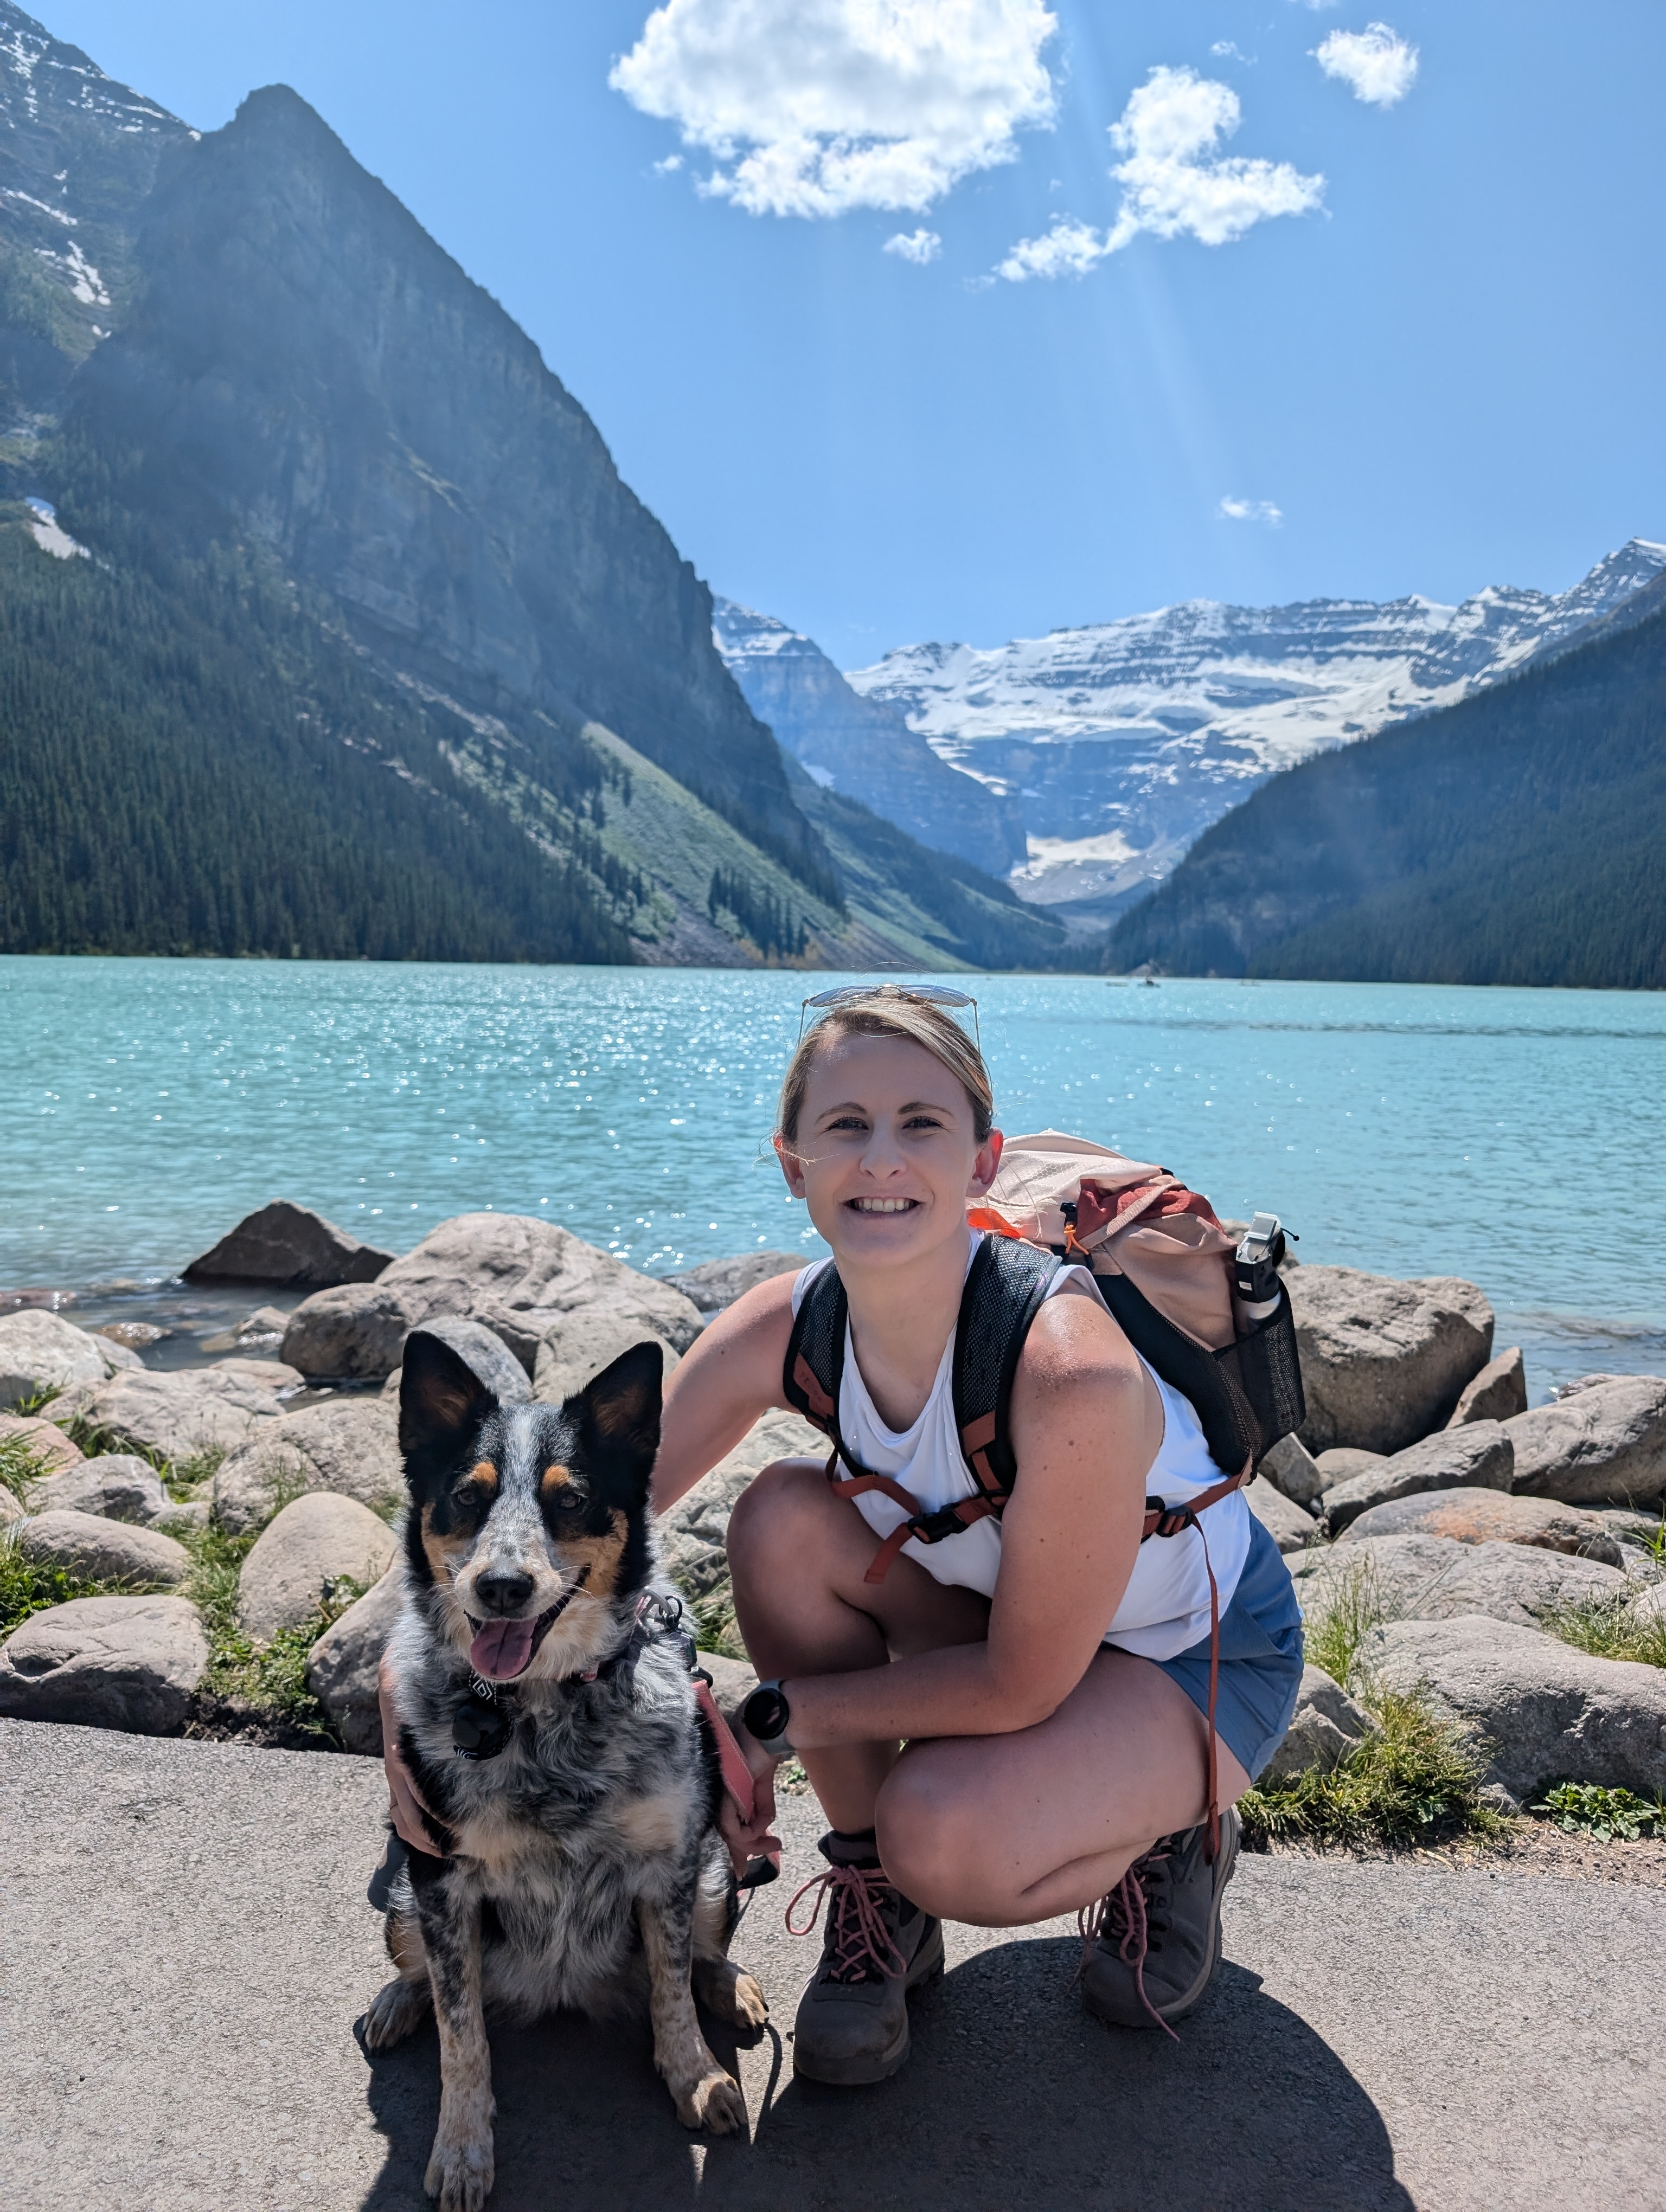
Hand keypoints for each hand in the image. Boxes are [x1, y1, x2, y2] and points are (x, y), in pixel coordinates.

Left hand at [717, 1716, 782, 1878]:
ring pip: (729, 1835)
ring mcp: (718, 1797)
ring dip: (752, 1846)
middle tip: (751, 1868)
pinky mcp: (723, 1796)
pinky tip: (763, 1832)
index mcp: (725, 1795)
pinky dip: (749, 1833)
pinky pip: (733, 1827)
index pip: (724, 1826)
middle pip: (724, 1834)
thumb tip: (762, 1832)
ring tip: (775, 1845)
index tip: (741, 1868)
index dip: (732, 1849)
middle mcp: (718, 1797)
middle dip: (740, 1855)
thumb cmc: (761, 1755)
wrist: (764, 1733)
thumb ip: (761, 1812)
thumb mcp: (763, 1790)